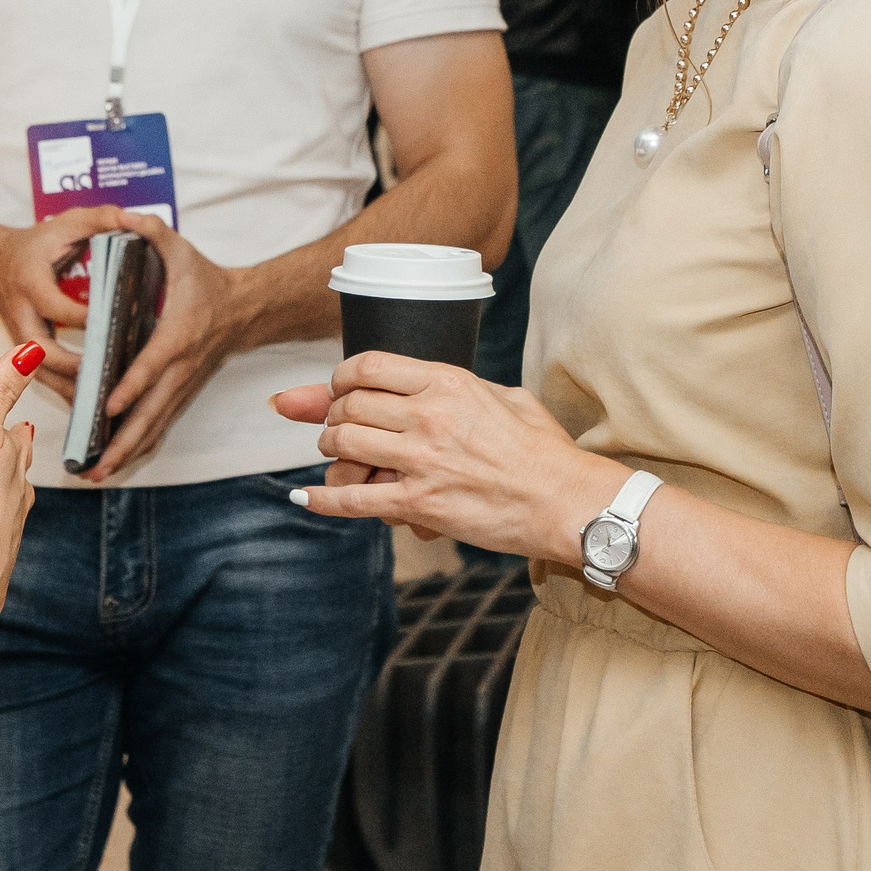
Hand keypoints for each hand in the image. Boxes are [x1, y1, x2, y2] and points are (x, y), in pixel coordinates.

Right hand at [0, 204, 124, 399]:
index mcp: (30, 283)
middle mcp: (22, 317)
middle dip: (73, 368)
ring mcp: (21, 340)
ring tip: (107, 404)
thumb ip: (99, 219)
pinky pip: (46, 380)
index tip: (111, 323)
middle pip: (41, 352)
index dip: (80, 317)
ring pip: (41, 375)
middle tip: (109, 377)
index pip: (53, 306)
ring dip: (72, 391)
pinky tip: (98, 409)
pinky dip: (70, 395)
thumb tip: (131, 218)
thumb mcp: (66, 224)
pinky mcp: (26, 356)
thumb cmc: (36, 245)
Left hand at [86, 211, 257, 480]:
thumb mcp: (180, 249)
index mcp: (178, 333)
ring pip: (154, 425)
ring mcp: (182, 385)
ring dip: (127, 451)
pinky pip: (159, 424)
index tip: (107, 404)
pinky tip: (117, 463)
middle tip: (93, 463)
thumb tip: (125, 215)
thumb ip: (152, 231)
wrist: (245, 308)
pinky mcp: (181, 393)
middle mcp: (181, 366)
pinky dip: (139, 446)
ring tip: (97, 474)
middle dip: (122, 439)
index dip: (131, 384)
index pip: (152, 363)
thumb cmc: (206, 279)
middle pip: (151, 411)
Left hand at [270, 352, 620, 561]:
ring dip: (330, 449)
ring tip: (336, 455)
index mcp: (449, 383)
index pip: (370, 366)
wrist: (565, 501)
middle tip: (336, 425)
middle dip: (333, 415)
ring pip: (344, 444)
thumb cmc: (542, 451)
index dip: (343, 376)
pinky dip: (322, 498)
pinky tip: (305, 496)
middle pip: (350, 405)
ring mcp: (421, 461)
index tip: (339, 387)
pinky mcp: (419, 504)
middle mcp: (429, 416)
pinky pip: (353, 499)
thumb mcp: (505, 396)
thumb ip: (458, 386)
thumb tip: (423, 383)